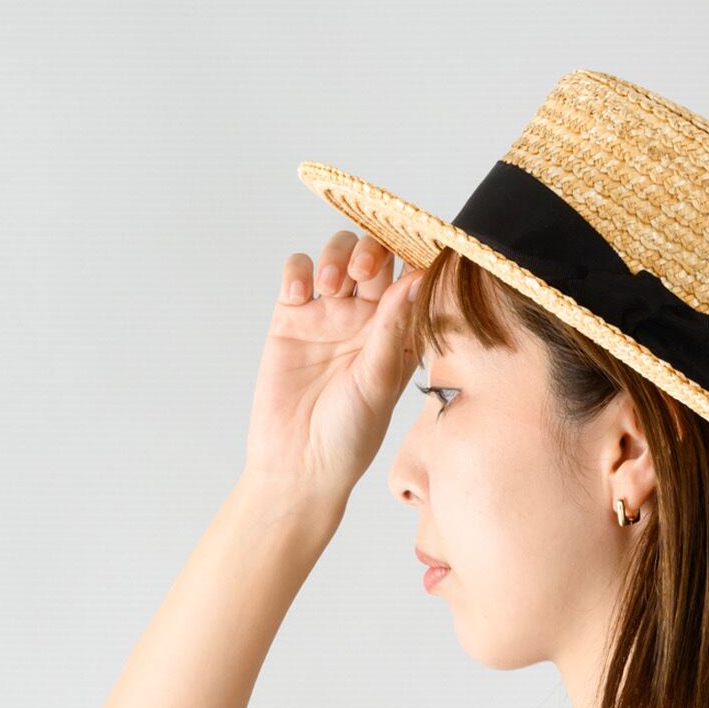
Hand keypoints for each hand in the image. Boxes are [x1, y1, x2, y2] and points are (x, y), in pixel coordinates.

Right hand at [243, 229, 424, 495]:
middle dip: (371, 250)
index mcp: (401, 332)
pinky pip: (297, 274)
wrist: (300, 463)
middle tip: (363, 271)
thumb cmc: (351, 433)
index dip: (413, 256)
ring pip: (336, 255)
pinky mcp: (291, 318)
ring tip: (330, 286)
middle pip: (375, 256)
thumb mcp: (380, 379)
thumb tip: (418, 277)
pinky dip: (299, 271)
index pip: (412, 278)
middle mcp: (368, 318)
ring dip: (335, 255)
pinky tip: (301, 295)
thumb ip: (395, 327)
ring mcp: (329, 315)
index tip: (413, 244)